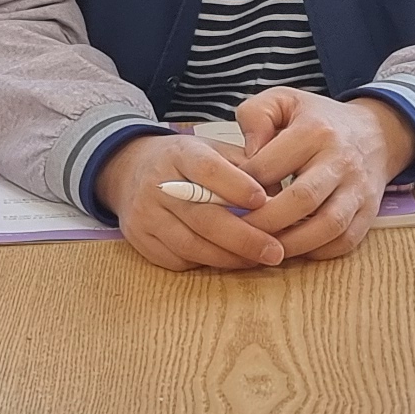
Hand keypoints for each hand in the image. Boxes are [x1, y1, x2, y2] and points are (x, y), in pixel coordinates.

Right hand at [103, 128, 283, 270]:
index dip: (236, 186)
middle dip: (244, 238)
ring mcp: (145, 214)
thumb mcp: (214, 150)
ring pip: (191, 245)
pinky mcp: (139, 239)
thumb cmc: (187, 162)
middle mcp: (157, 184)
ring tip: (259, 260)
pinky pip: (178, 259)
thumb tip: (283, 195)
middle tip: (275, 251)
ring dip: (230, 258)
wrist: (131, 169)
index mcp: (180, 154)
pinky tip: (231, 261)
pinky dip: (208, 263)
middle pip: (203, 217)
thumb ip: (247, 167)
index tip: (264, 200)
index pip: (207, 169)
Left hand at [234, 90, 414, 262]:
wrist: (376, 133)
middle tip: (240, 231)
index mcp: (314, 131)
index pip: (270, 166)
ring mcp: (358, 188)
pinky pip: (345, 241)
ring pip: (327, 226)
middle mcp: (340, 160)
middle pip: (301, 200)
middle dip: (265, 222)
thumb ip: (256, 115)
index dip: (242, 189)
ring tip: (265, 247)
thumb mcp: (284, 100)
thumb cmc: (319, 120)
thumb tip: (247, 155)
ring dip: (292, 243)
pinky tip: (294, 248)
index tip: (226, 201)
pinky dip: (318, 252)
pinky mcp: (369, 212)